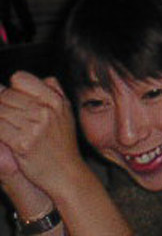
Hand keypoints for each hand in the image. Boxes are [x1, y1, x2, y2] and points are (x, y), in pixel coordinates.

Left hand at [0, 73, 81, 189]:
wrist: (65, 172)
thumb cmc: (62, 143)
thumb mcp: (66, 112)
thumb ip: (53, 91)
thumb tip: (30, 79)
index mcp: (55, 99)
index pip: (20, 78)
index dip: (11, 88)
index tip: (8, 99)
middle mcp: (46, 110)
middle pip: (6, 95)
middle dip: (0, 105)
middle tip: (5, 117)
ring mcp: (34, 126)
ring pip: (0, 111)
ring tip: (4, 126)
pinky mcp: (22, 143)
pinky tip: (2, 137)